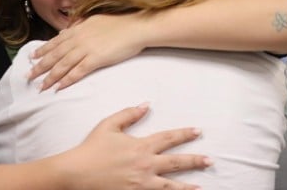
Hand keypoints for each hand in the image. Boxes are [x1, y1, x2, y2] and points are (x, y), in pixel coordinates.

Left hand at [29, 14, 153, 90]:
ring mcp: (86, 49)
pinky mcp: (96, 59)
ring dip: (50, 76)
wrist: (136, 26)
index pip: (56, 41)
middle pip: (55, 54)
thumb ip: (80, 27)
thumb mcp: (95, 20)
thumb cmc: (120, 23)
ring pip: (63, 65)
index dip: (43, 50)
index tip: (32, 57)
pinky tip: (59, 87)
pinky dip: (66, 80)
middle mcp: (78, 39)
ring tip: (40, 86)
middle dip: (40, 66)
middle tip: (29, 76)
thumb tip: (68, 32)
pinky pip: (77, 72)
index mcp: (78, 29)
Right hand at [50, 104, 210, 189]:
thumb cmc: (91, 149)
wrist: (76, 174)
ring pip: (170, 186)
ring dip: (186, 186)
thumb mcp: (109, 125)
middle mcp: (145, 166)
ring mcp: (141, 184)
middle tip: (210, 160)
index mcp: (141, 146)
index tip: (198, 131)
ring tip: (200, 187)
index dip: (185, 134)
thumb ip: (129, 114)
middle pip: (176, 163)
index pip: (169, 138)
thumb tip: (146, 105)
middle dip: (195, 160)